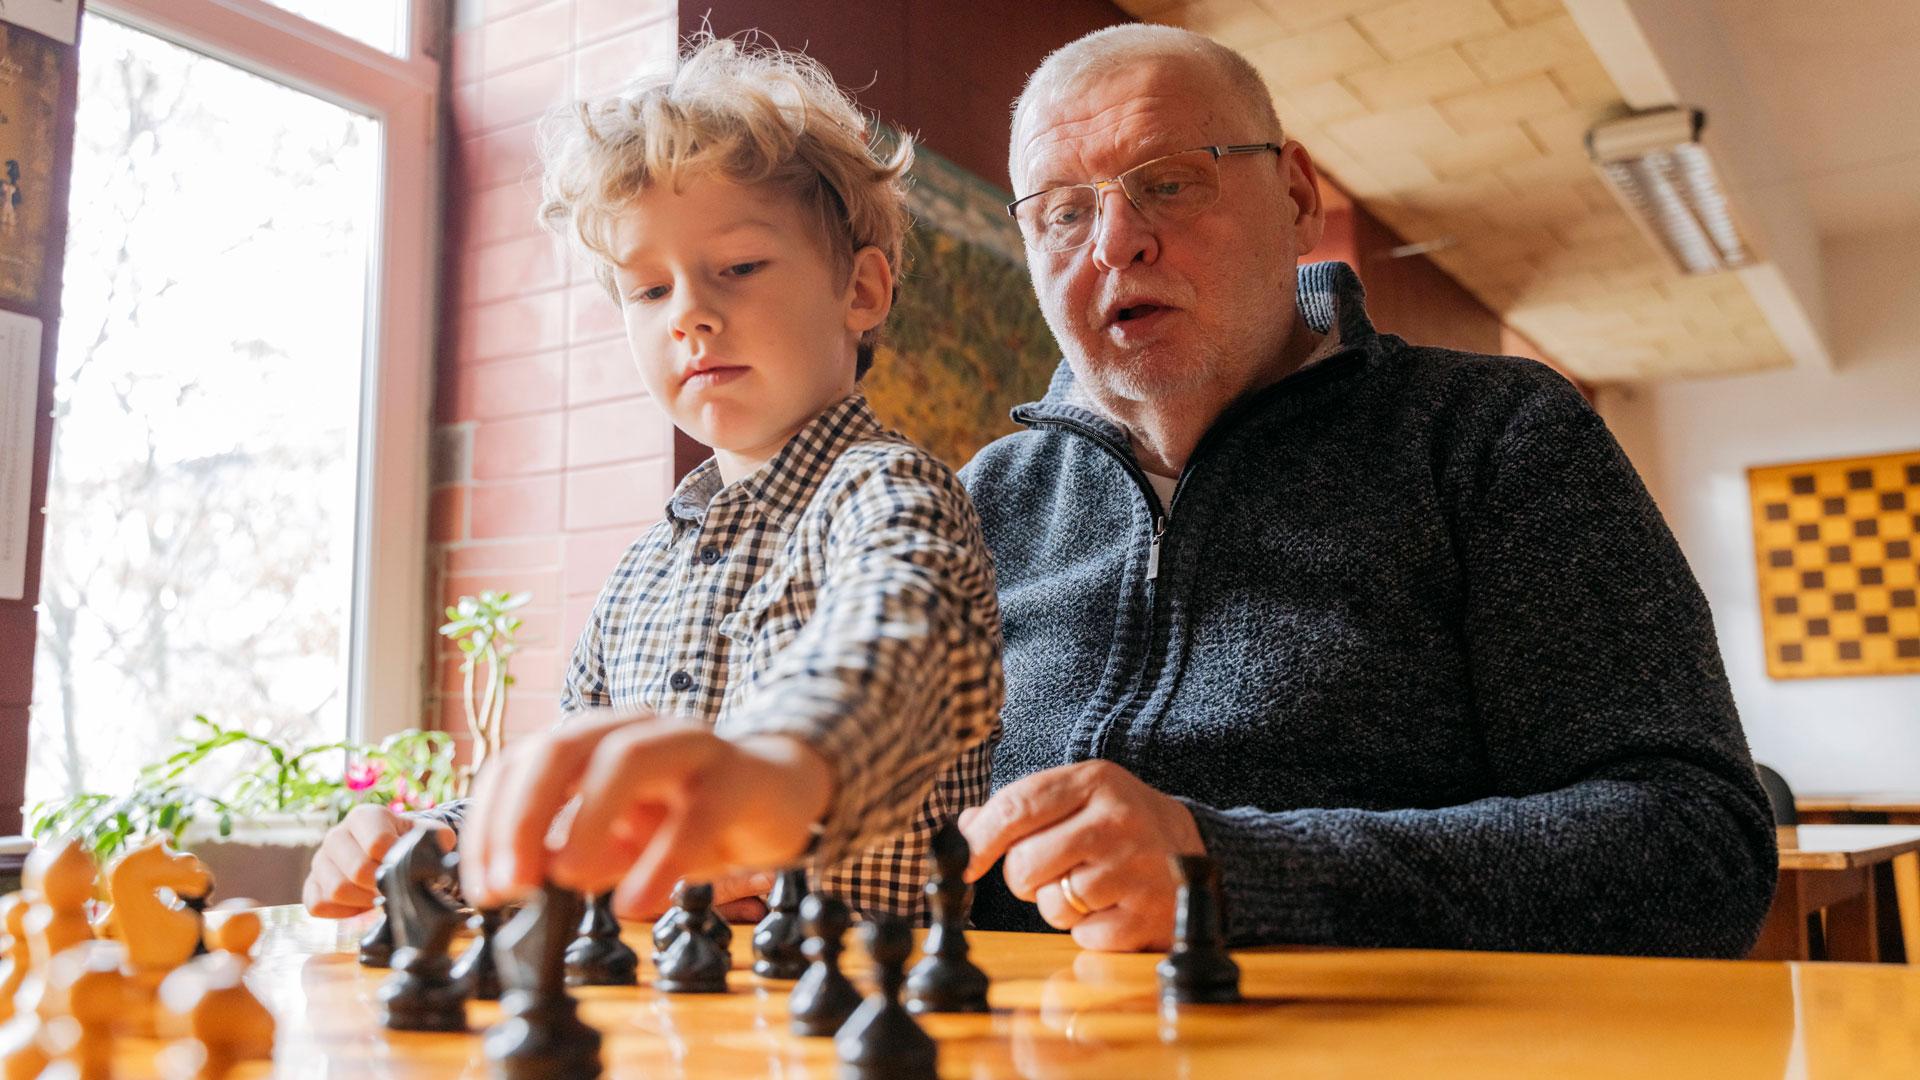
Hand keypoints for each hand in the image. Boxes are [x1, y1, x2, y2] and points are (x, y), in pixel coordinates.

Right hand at [302, 805, 452, 917]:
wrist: (387, 855)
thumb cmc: (408, 844)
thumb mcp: (426, 834)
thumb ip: (437, 837)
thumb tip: (442, 846)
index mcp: (365, 817)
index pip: (377, 843)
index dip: (394, 863)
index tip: (405, 870)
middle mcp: (337, 834)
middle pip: (357, 871)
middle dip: (380, 886)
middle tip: (393, 891)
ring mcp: (320, 860)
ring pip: (335, 890)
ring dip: (363, 902)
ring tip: (379, 898)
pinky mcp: (310, 884)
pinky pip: (317, 905)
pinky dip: (341, 913)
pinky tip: (359, 906)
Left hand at [458, 709, 831, 918]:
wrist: (779, 794)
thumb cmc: (692, 814)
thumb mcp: (621, 845)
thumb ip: (577, 859)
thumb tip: (525, 885)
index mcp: (593, 741)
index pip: (521, 765)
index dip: (491, 823)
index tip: (486, 887)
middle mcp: (633, 729)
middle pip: (562, 747)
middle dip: (524, 814)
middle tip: (512, 883)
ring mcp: (688, 744)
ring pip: (628, 758)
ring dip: (587, 819)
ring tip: (565, 878)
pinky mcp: (737, 775)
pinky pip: (698, 812)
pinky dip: (662, 859)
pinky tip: (638, 901)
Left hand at [959, 760, 1204, 951]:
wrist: (1195, 851)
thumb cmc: (1119, 823)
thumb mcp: (1078, 796)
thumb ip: (1021, 807)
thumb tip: (965, 827)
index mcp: (1095, 781)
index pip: (1015, 807)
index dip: (979, 841)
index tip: (967, 863)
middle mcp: (1117, 820)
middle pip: (1024, 864)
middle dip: (1025, 877)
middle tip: (1052, 870)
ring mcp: (1136, 868)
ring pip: (1051, 904)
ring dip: (1058, 905)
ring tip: (1089, 887)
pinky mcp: (1147, 914)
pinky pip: (1083, 935)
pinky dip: (1088, 930)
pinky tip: (1112, 907)